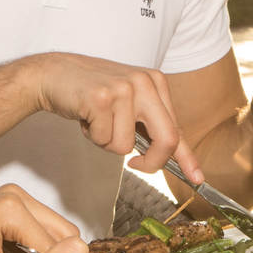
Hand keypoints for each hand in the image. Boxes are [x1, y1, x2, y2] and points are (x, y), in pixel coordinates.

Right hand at [28, 52, 202, 181]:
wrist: (54, 74)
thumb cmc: (92, 93)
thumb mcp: (129, 104)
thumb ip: (149, 126)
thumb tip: (169, 157)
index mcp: (156, 83)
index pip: (177, 128)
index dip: (187, 158)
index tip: (197, 178)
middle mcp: (145, 82)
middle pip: (166, 139)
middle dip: (151, 162)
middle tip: (135, 164)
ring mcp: (124, 88)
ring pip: (126, 145)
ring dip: (107, 142)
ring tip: (97, 120)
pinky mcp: (101, 97)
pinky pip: (103, 139)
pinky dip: (92, 136)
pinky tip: (86, 116)